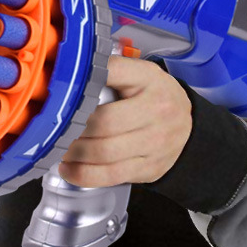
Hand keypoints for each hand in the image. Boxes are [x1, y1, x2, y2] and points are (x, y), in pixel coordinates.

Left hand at [58, 56, 191, 187]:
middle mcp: (155, 111)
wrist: (189, 127)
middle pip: (103, 123)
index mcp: (148, 80)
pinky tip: (69, 168)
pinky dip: (82, 174)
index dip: (83, 83)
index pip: (111, 74)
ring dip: (74, 152)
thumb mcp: (139, 73)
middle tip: (58, 127)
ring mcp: (154, 143)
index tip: (62, 92)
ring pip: (104, 152)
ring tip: (60, 147)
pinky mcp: (148, 168)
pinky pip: (110, 176)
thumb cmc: (155, 97)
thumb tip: (70, 71)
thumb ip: (109, 70)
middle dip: (74, 127)